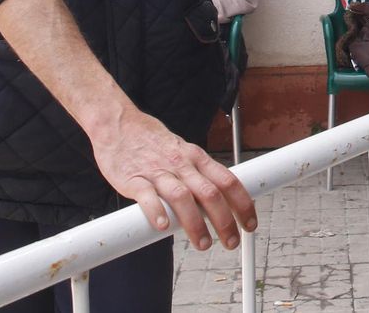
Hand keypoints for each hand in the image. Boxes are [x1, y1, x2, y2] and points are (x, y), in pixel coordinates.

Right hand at [90, 107, 255, 249]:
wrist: (119, 124)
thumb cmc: (152, 142)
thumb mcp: (183, 152)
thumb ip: (199, 174)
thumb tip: (220, 199)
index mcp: (196, 158)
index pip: (228, 181)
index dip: (243, 204)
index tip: (250, 223)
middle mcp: (181, 164)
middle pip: (210, 193)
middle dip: (224, 220)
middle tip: (231, 242)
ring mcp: (157, 171)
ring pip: (182, 197)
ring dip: (195, 223)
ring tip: (203, 243)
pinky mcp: (133, 179)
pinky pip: (147, 196)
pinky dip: (156, 211)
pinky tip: (162, 226)